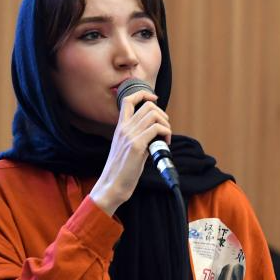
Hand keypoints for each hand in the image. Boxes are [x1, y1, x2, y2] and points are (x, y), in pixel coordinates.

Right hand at [89, 90, 170, 214]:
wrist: (112, 185)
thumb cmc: (122, 169)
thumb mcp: (126, 147)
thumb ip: (137, 136)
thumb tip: (155, 132)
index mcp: (120, 127)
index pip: (127, 99)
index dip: (143, 93)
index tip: (154, 98)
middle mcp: (124, 128)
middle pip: (147, 106)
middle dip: (162, 114)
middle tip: (165, 128)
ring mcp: (129, 136)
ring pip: (154, 115)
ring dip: (166, 124)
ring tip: (165, 137)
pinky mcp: (137, 146)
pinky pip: (157, 129)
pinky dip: (166, 133)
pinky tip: (165, 144)